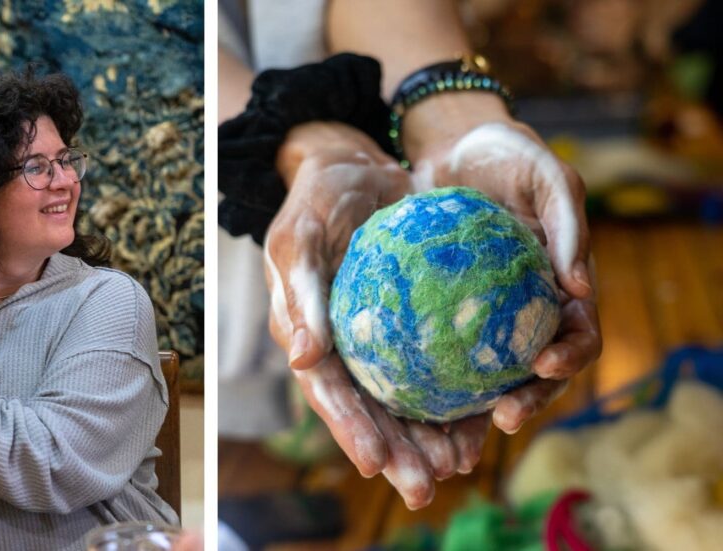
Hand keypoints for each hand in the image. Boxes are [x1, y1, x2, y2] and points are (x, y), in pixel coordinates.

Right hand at [264, 122, 488, 508]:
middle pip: (371, 410)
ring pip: (407, 397)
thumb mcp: (299, 239)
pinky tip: (490, 413)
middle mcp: (345, 348)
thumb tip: (302, 359)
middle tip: (425, 488)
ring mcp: (381, 339)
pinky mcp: (415, 323)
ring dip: (431, 437)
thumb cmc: (317, 201)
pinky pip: (439, 363)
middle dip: (397, 454)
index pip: (328, 394)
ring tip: (462, 466)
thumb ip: (300, 296)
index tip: (376, 464)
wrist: (355, 167)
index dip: (350, 431)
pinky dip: (459, 391)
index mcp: (309, 337)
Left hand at [403, 95, 602, 432]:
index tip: (543, 366)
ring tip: (455, 428)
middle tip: (501, 419)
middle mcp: (530, 312)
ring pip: (488, 373)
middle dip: (527, 402)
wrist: (454, 146)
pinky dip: (430, 375)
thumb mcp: (547, 175)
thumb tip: (582, 287)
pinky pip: (439, 350)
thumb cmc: (510, 155)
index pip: (580, 336)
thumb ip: (568, 224)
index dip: (570, 359)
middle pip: (536, 372)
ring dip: (478, 408)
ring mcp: (489, 317)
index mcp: (565, 288)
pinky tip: (406, 392)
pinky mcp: (446, 315)